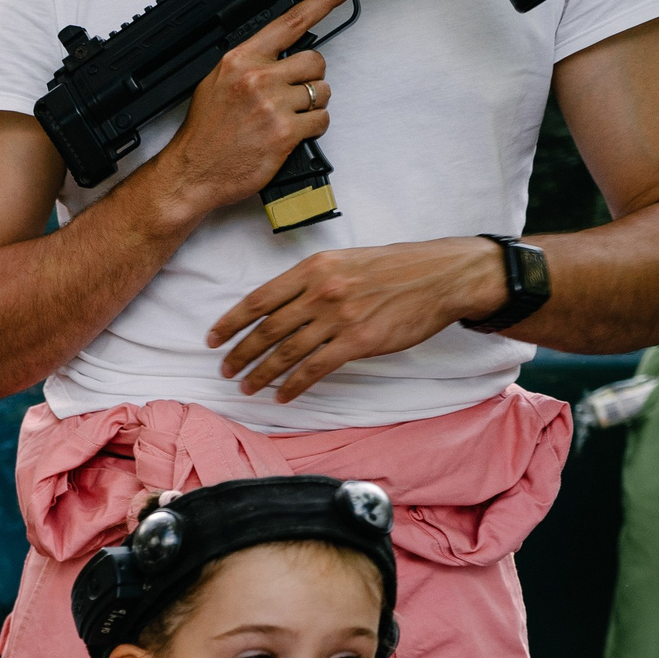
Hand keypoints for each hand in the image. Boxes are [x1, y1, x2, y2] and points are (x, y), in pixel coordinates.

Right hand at [147, 0, 346, 217]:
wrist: (191, 174)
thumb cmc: (204, 135)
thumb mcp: (216, 85)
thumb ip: (249, 65)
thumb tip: (280, 54)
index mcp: (240, 60)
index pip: (291, 22)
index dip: (324, 0)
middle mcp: (257, 78)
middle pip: (315, 61)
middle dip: (309, 79)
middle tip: (289, 97)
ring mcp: (272, 105)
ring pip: (322, 91)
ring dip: (311, 106)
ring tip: (286, 119)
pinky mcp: (285, 132)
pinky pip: (321, 120)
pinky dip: (312, 128)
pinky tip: (290, 135)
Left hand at [209, 237, 506, 399]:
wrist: (445, 275)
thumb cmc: (397, 267)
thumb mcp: (347, 260)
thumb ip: (312, 280)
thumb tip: (279, 306)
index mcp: (314, 267)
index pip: (259, 299)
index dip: (231, 322)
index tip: (213, 339)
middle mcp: (322, 291)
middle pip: (267, 329)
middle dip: (241, 354)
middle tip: (225, 370)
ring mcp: (339, 317)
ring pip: (286, 353)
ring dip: (262, 374)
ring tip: (247, 387)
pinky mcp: (358, 342)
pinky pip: (314, 369)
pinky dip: (294, 386)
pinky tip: (282, 396)